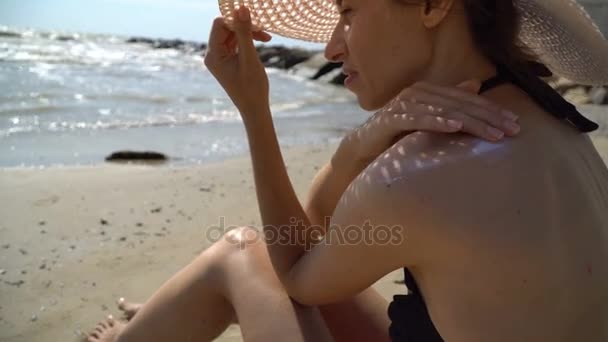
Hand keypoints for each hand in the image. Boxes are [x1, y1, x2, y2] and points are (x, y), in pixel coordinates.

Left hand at [204, 6, 272, 113]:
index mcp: (213, 55)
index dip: (236, 20)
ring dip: (249, 33)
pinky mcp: (228, 60)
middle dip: (245, 27)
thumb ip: (245, 32)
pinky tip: (262, 42)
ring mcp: (220, 57)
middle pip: (226, 28)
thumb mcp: (249, 57)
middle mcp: (213, 55)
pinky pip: (236, 42)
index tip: (255, 22)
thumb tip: (241, 8)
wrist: (255, 109)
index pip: (219, 25)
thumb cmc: (252, 87)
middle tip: (265, 32)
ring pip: (233, 34)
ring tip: (267, 38)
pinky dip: (249, 40)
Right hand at [337, 80, 520, 167]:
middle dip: (489, 117)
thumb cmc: (397, 137)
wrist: (362, 149)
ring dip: (471, 122)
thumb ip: (449, 104)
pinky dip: (436, 122)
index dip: (492, 111)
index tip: (515, 124)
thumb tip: (475, 85)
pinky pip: (418, 119)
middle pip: (459, 104)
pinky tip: (454, 127)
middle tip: (513, 130)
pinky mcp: (390, 118)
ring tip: (493, 133)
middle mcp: (416, 92)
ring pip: (444, 111)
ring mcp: (402, 104)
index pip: (466, 100)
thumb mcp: (427, 121)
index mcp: (428, 91)